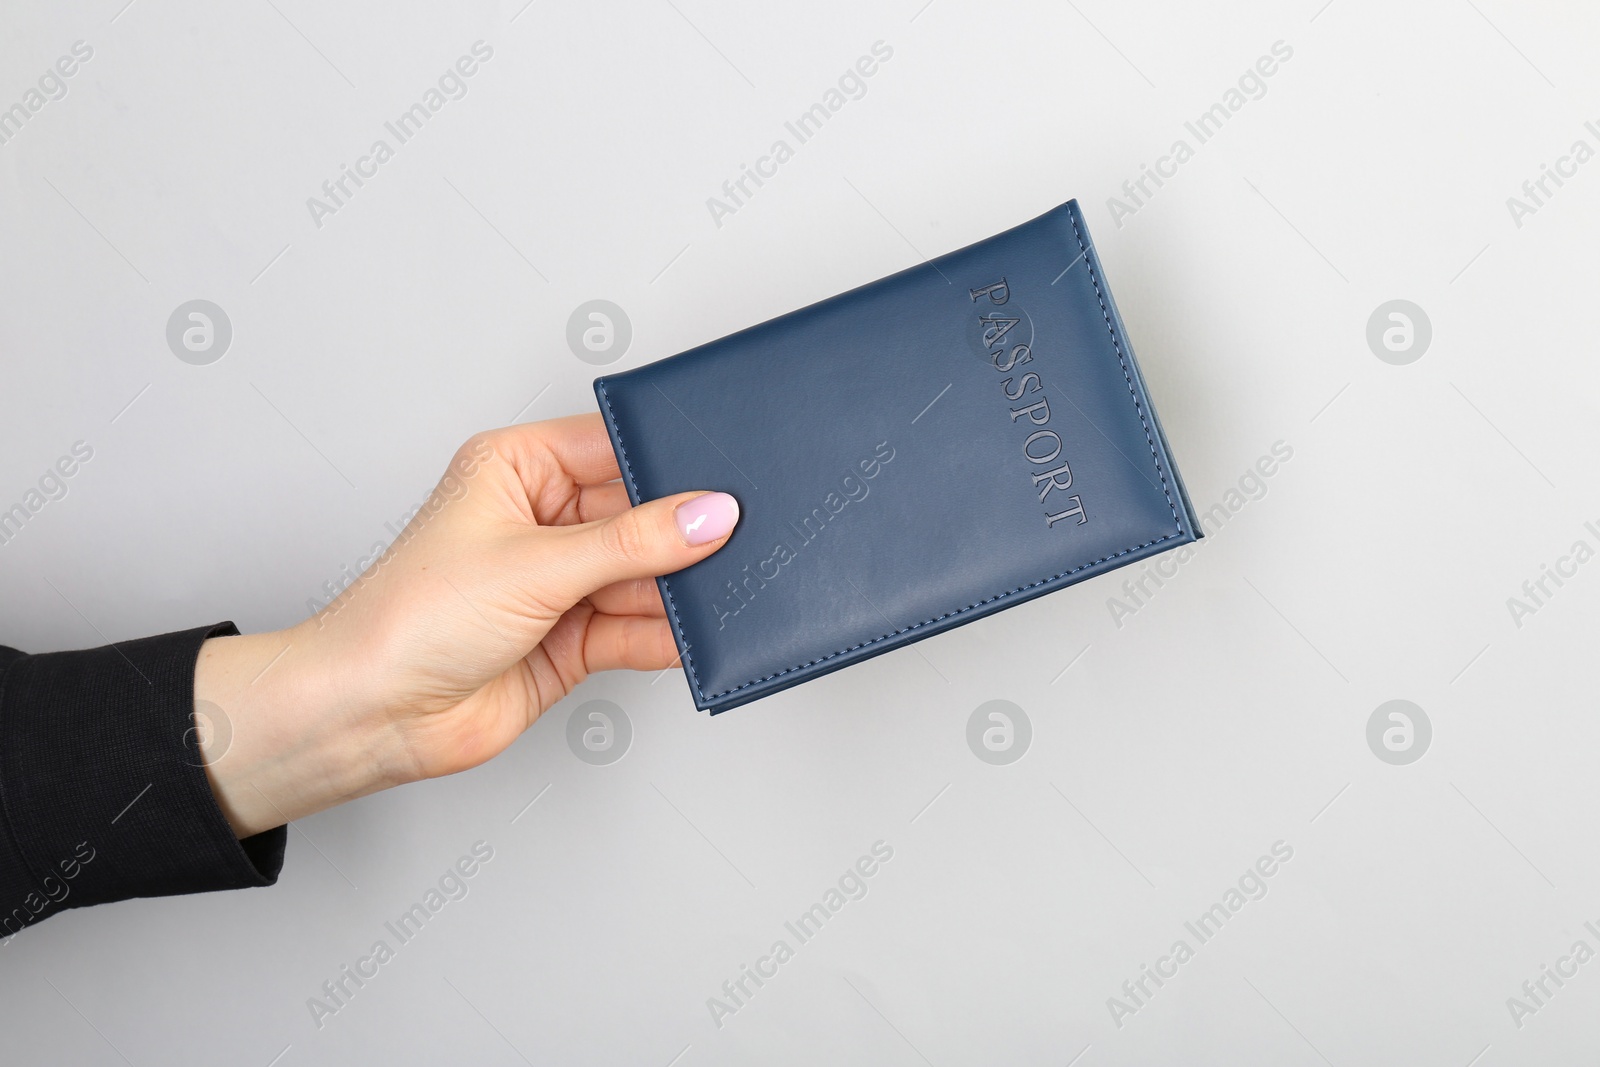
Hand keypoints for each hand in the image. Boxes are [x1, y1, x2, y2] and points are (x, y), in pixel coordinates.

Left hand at [192, 415, 740, 836]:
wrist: (372, 714)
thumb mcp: (536, 564)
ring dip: (680, 588)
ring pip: (643, 574)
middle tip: (737, 536)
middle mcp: (539, 520)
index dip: (668, 461)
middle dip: (682, 532)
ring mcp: (557, 582)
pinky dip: (667, 634)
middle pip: (637, 515)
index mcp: (517, 469)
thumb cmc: (410, 619)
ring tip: (725, 589)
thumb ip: (633, 543)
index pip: (612, 447)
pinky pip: (636, 628)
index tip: (724, 473)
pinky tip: (697, 633)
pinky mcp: (569, 639)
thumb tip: (706, 515)